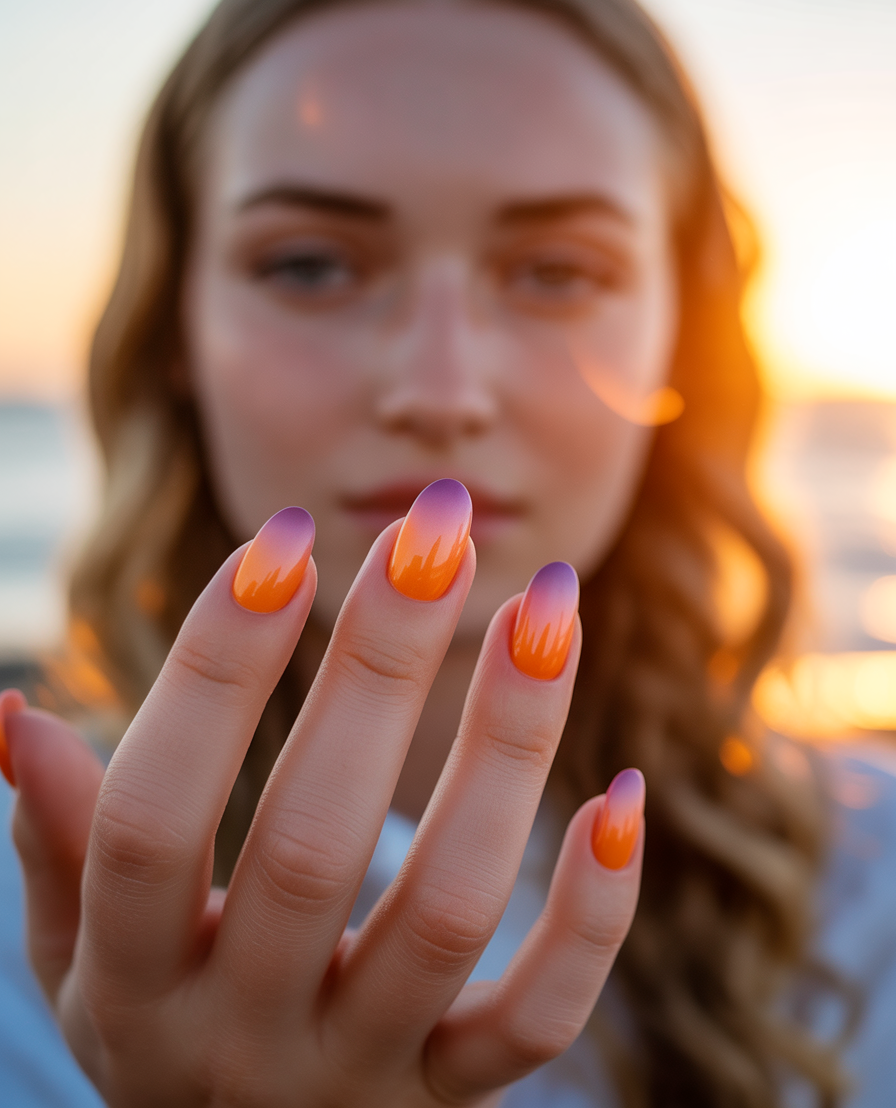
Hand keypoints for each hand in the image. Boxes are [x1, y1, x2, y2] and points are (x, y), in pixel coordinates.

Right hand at [5, 488, 643, 1106]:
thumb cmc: (159, 1021)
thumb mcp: (81, 951)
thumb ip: (59, 840)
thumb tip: (14, 713)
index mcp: (130, 982)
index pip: (151, 814)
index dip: (211, 669)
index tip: (281, 537)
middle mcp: (241, 1035)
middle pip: (314, 843)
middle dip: (380, 665)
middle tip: (438, 524)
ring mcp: (358, 1075)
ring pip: (448, 910)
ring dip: (506, 744)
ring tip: (548, 605)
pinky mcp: (451, 1099)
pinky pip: (538, 1020)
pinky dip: (591, 913)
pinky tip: (623, 795)